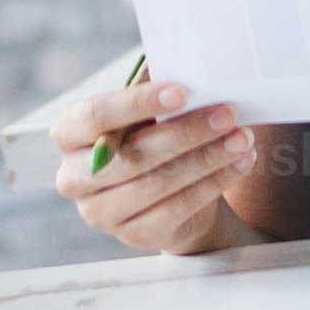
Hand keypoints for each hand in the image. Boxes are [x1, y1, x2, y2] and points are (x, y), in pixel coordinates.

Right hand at [51, 78, 251, 255]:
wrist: (160, 195)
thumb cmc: (147, 139)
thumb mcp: (144, 115)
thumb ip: (155, 96)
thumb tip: (191, 73)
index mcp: (68, 135)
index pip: (96, 116)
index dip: (137, 103)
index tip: (182, 92)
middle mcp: (74, 178)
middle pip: (132, 155)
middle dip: (186, 132)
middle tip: (228, 114)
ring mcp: (100, 213)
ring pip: (159, 183)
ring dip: (208, 158)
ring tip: (241, 138)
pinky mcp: (132, 236)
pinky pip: (178, 207)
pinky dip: (213, 183)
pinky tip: (238, 164)